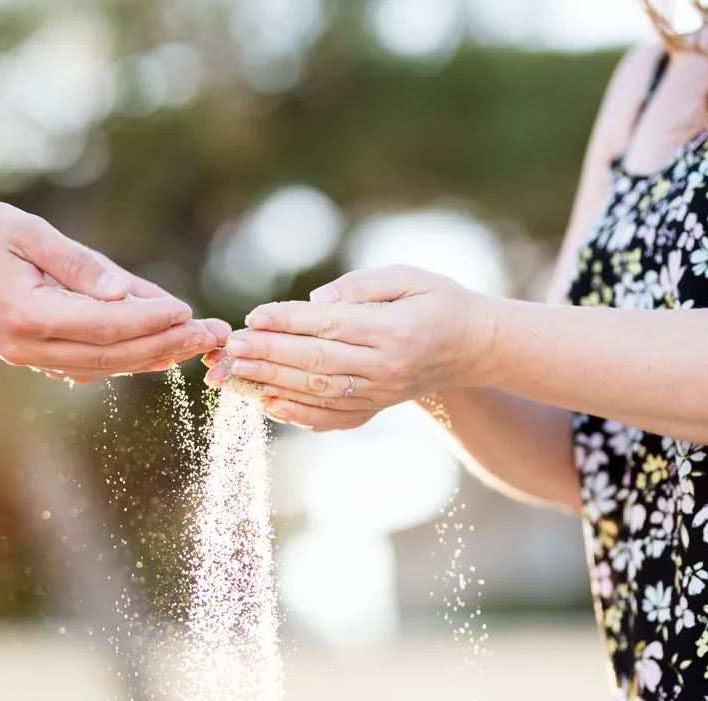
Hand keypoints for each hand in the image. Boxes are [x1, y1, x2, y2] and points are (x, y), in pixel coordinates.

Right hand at [0, 199, 227, 380]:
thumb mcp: (28, 233)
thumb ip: (82, 266)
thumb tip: (131, 294)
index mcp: (29, 314)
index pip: (107, 325)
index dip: (154, 320)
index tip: (192, 311)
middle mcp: (28, 346)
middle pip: (113, 354)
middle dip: (168, 344)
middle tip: (214, 335)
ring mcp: (27, 356)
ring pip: (104, 365)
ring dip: (154, 355)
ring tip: (198, 343)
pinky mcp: (29, 355)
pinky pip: (86, 365)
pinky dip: (125, 359)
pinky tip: (157, 351)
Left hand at [203, 264, 495, 429]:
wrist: (476, 347)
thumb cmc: (440, 300)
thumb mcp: (410, 277)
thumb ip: (362, 285)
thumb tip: (315, 300)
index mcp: (394, 330)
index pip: (330, 325)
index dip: (288, 321)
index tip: (253, 316)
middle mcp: (387, 367)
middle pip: (317, 362)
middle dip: (268, 354)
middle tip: (230, 348)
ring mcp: (383, 393)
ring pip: (319, 391)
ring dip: (272, 382)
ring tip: (236, 372)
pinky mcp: (379, 407)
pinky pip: (333, 416)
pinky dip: (299, 413)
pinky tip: (268, 404)